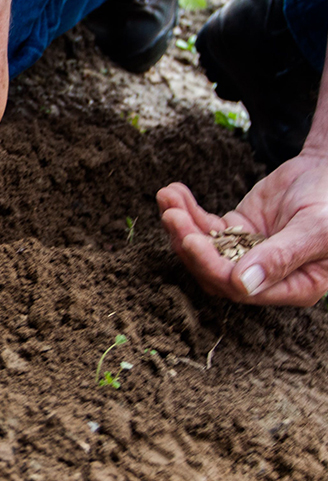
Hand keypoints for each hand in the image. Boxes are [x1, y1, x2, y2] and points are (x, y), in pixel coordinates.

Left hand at [157, 149, 327, 305]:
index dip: (211, 266)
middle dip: (188, 243)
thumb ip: (281, 257)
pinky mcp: (236, 231)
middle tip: (171, 215)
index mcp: (294, 286)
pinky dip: (187, 210)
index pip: (240, 287)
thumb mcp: (316, 228)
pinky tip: (173, 192)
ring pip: (204, 248)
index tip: (191, 239)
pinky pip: (205, 225)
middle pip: (213, 270)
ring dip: (181, 225)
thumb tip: (243, 285)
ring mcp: (247, 253)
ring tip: (167, 197)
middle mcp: (266, 277)